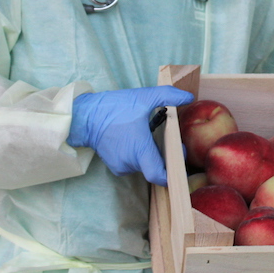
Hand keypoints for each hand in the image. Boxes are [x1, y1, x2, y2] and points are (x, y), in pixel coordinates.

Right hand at [67, 86, 193, 186]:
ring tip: (153, 135)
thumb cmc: (115, 107)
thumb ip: (169, 96)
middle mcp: (130, 163)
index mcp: (139, 150)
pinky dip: (140, 155)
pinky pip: (134, 164)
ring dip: (152, 154)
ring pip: (145, 165)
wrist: (84, 116)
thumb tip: (189, 97)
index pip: (159, 176)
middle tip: (171, 138)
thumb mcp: (144, 97)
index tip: (180, 158)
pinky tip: (140, 140)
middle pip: (156, 168)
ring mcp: (121, 166)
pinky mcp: (115, 166)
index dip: (173, 173)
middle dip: (166, 155)